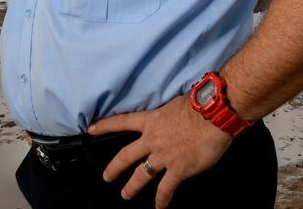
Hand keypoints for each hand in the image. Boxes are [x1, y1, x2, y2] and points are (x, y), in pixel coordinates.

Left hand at [89, 95, 232, 207]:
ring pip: (141, 174)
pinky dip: (162, 199)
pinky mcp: (178, 169)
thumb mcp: (176, 104)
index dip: (105, 125)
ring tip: (125, 195)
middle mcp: (153, 140)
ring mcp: (163, 156)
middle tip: (106, 177)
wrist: (212, 116)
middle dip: (115, 167)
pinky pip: (166, 188)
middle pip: (127, 155)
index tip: (91, 129)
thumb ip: (170, 114)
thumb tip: (173, 115)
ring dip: (132, 186)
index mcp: (152, 121)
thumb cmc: (198, 105)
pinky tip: (160, 207)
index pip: (123, 122)